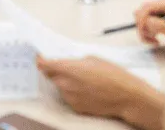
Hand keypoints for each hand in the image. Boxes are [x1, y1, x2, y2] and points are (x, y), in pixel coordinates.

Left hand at [37, 55, 164, 129]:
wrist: (126, 96)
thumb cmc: (112, 75)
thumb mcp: (93, 59)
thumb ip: (75, 60)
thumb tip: (67, 62)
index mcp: (68, 69)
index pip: (43, 65)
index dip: (40, 60)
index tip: (39, 56)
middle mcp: (65, 85)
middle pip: (50, 75)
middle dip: (55, 70)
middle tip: (66, 65)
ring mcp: (70, 98)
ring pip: (60, 86)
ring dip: (65, 81)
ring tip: (83, 78)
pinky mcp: (76, 107)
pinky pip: (68, 96)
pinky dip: (73, 91)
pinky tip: (87, 88)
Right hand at [134, 0, 164, 48]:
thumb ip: (161, 26)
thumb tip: (146, 21)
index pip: (146, 9)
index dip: (141, 21)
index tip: (144, 34)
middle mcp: (163, 3)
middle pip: (142, 12)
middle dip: (143, 27)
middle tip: (151, 39)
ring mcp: (162, 9)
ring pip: (144, 17)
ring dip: (146, 30)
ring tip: (155, 40)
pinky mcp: (162, 15)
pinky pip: (150, 21)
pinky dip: (150, 30)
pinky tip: (156, 37)